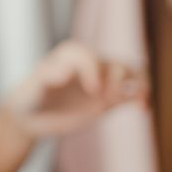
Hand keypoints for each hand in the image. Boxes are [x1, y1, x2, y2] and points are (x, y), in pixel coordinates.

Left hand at [1, 40, 149, 138]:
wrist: (31, 115)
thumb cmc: (29, 98)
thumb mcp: (33, 89)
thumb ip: (46, 78)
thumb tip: (63, 70)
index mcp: (70, 56)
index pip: (89, 57)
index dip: (94, 71)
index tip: (92, 91)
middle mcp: (89, 66)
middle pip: (115, 65)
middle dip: (116, 81)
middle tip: (103, 100)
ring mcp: (101, 82)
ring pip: (130, 73)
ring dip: (138, 85)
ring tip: (136, 102)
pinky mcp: (108, 99)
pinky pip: (131, 92)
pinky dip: (141, 97)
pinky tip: (141, 109)